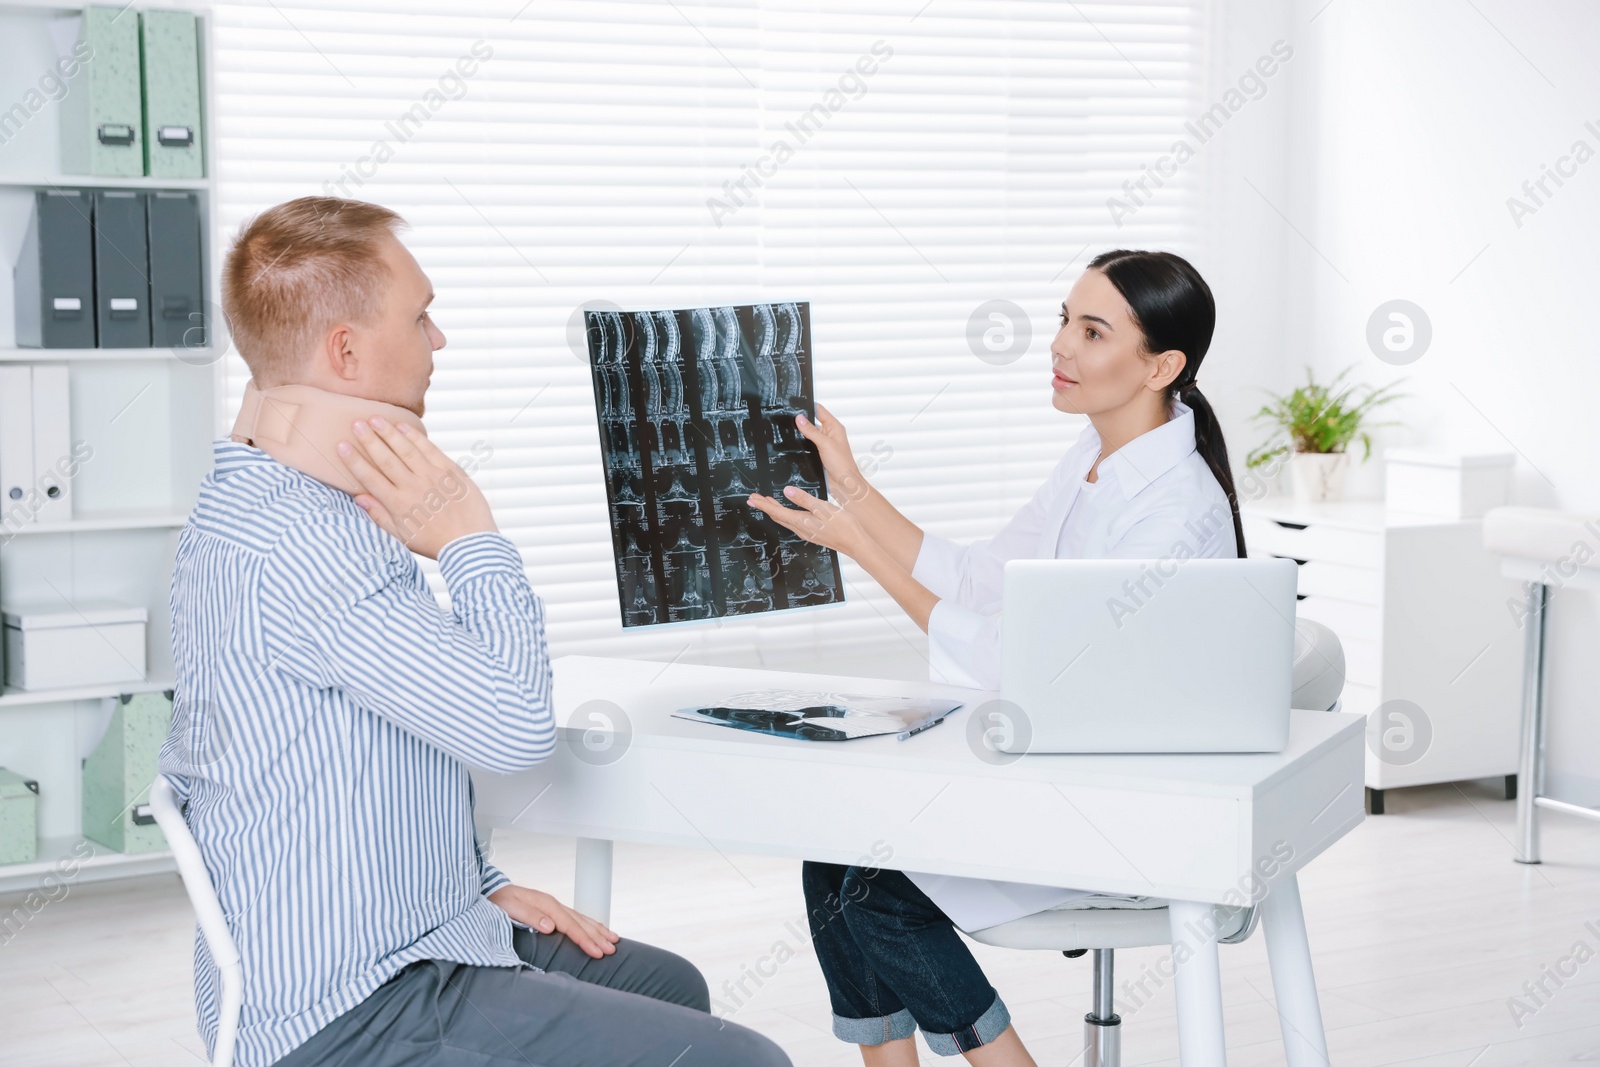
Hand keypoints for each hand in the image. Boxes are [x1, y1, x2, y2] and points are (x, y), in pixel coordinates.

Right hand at [337, 416, 497, 559]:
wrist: (470, 544)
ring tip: (375, 418)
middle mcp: (413, 488)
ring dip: (389, 433)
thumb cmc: (435, 543)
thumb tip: (359, 497)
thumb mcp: (403, 537)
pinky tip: (403, 426)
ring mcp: (433, 477)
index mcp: (398, 505)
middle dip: (369, 440)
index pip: (370, 478)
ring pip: (406, 450)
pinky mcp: (451, 472)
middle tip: (356, 423)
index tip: (341, 445)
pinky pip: (430, 450)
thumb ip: (380, 516)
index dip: (354, 460)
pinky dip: (415, 437)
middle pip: (386, 459)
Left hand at [487, 884, 619, 958]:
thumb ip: (529, 916)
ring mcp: (554, 907)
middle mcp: (553, 905)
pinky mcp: (552, 911)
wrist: (490, 891)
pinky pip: (576, 918)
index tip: (596, 952)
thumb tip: (550, 926)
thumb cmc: (497, 901)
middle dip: (598, 936)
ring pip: (582, 919)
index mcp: (545, 905)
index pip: (570, 925)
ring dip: (598, 930)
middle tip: (612, 950)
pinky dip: (589, 925)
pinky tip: (597, 930)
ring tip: (614, 939)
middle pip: (581, 922)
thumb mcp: (508, 908)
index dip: (585, 939)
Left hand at [747, 485, 870, 558]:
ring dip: (774, 511)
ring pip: (785, 520)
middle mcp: (801, 528)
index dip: (763, 504)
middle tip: (754, 499)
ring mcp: (807, 532)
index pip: (777, 511)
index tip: (752, 499)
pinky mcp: (813, 533)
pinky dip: (785, 515)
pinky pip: (793, 523)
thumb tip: (787, 491)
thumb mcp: (823, 508)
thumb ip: (804, 499)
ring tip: (767, 503)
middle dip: (765, 507)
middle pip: (777, 516)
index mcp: (801, 521)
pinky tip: (788, 512)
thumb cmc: (843, 526)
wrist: (856, 544)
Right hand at [796, 404, 873, 507]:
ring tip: (787, 431)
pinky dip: (800, 444)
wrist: (844, 484)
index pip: (819, 410)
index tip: (794, 404)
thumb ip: (811, 431)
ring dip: (800, 434)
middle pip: (812, 421)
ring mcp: (822, 444)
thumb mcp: (825, 444)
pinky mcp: (817, 454)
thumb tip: (799, 418)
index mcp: (834, 427)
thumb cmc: (842, 464)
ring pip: (808, 434)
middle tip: (787, 417)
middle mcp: (828, 434)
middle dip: (801, 420)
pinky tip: (792, 445)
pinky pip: (806, 445)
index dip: (808, 406)